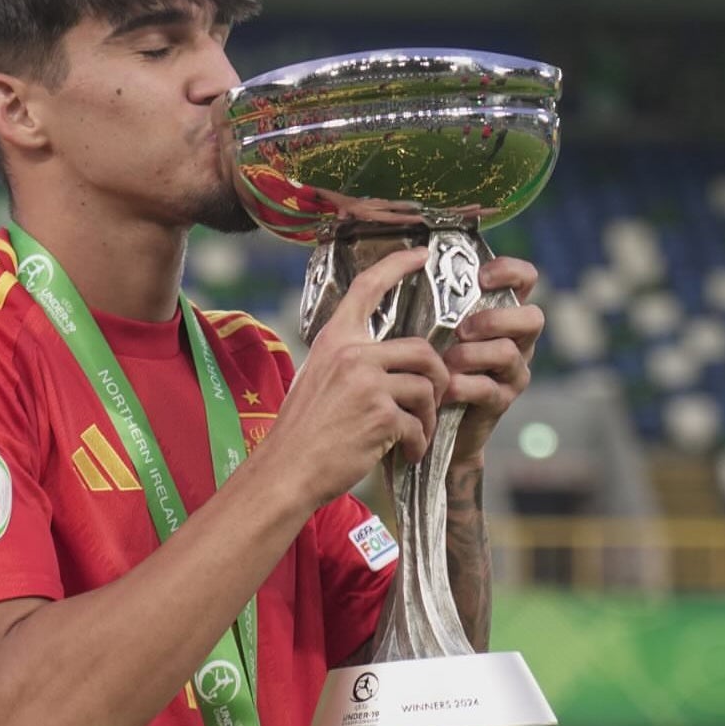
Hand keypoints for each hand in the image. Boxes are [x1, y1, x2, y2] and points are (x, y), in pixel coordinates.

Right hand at [265, 247, 450, 509]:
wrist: (287, 470)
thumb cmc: (302, 434)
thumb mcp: (317, 380)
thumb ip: (349, 364)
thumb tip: (389, 367)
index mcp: (334, 340)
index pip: (367, 288)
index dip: (397, 265)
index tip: (421, 254)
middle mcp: (351, 354)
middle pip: (422, 349)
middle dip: (438, 378)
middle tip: (433, 401)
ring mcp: (367, 383)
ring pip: (426, 387)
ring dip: (428, 416)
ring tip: (415, 436)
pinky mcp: (381, 414)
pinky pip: (418, 423)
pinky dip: (417, 443)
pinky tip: (405, 454)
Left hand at [445, 256, 542, 466]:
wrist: (436, 423)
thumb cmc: (432, 363)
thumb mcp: (434, 326)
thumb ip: (434, 299)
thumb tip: (408, 258)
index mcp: (504, 313)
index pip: (526, 279)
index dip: (510, 272)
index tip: (480, 277)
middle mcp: (517, 341)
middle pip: (532, 318)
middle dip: (496, 319)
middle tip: (462, 329)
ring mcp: (512, 373)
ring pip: (509, 353)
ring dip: (473, 354)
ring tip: (446, 361)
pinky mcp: (500, 403)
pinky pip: (488, 389)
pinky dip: (463, 386)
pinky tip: (444, 388)